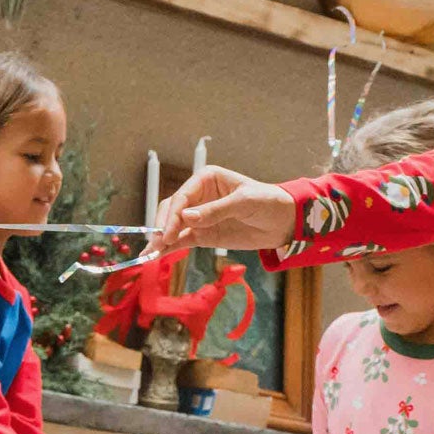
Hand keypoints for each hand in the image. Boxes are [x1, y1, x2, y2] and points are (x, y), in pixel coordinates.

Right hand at [149, 166, 294, 254]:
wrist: (284, 222)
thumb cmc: (267, 202)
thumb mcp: (244, 203)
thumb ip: (216, 211)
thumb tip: (187, 217)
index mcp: (206, 179)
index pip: (183, 196)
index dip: (173, 215)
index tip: (168, 233)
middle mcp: (198, 196)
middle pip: (172, 210)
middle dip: (163, 226)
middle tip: (158, 243)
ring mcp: (199, 217)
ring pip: (173, 226)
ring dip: (161, 239)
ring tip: (149, 253)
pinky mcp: (203, 234)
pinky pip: (182, 240)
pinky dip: (170, 248)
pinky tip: (156, 255)